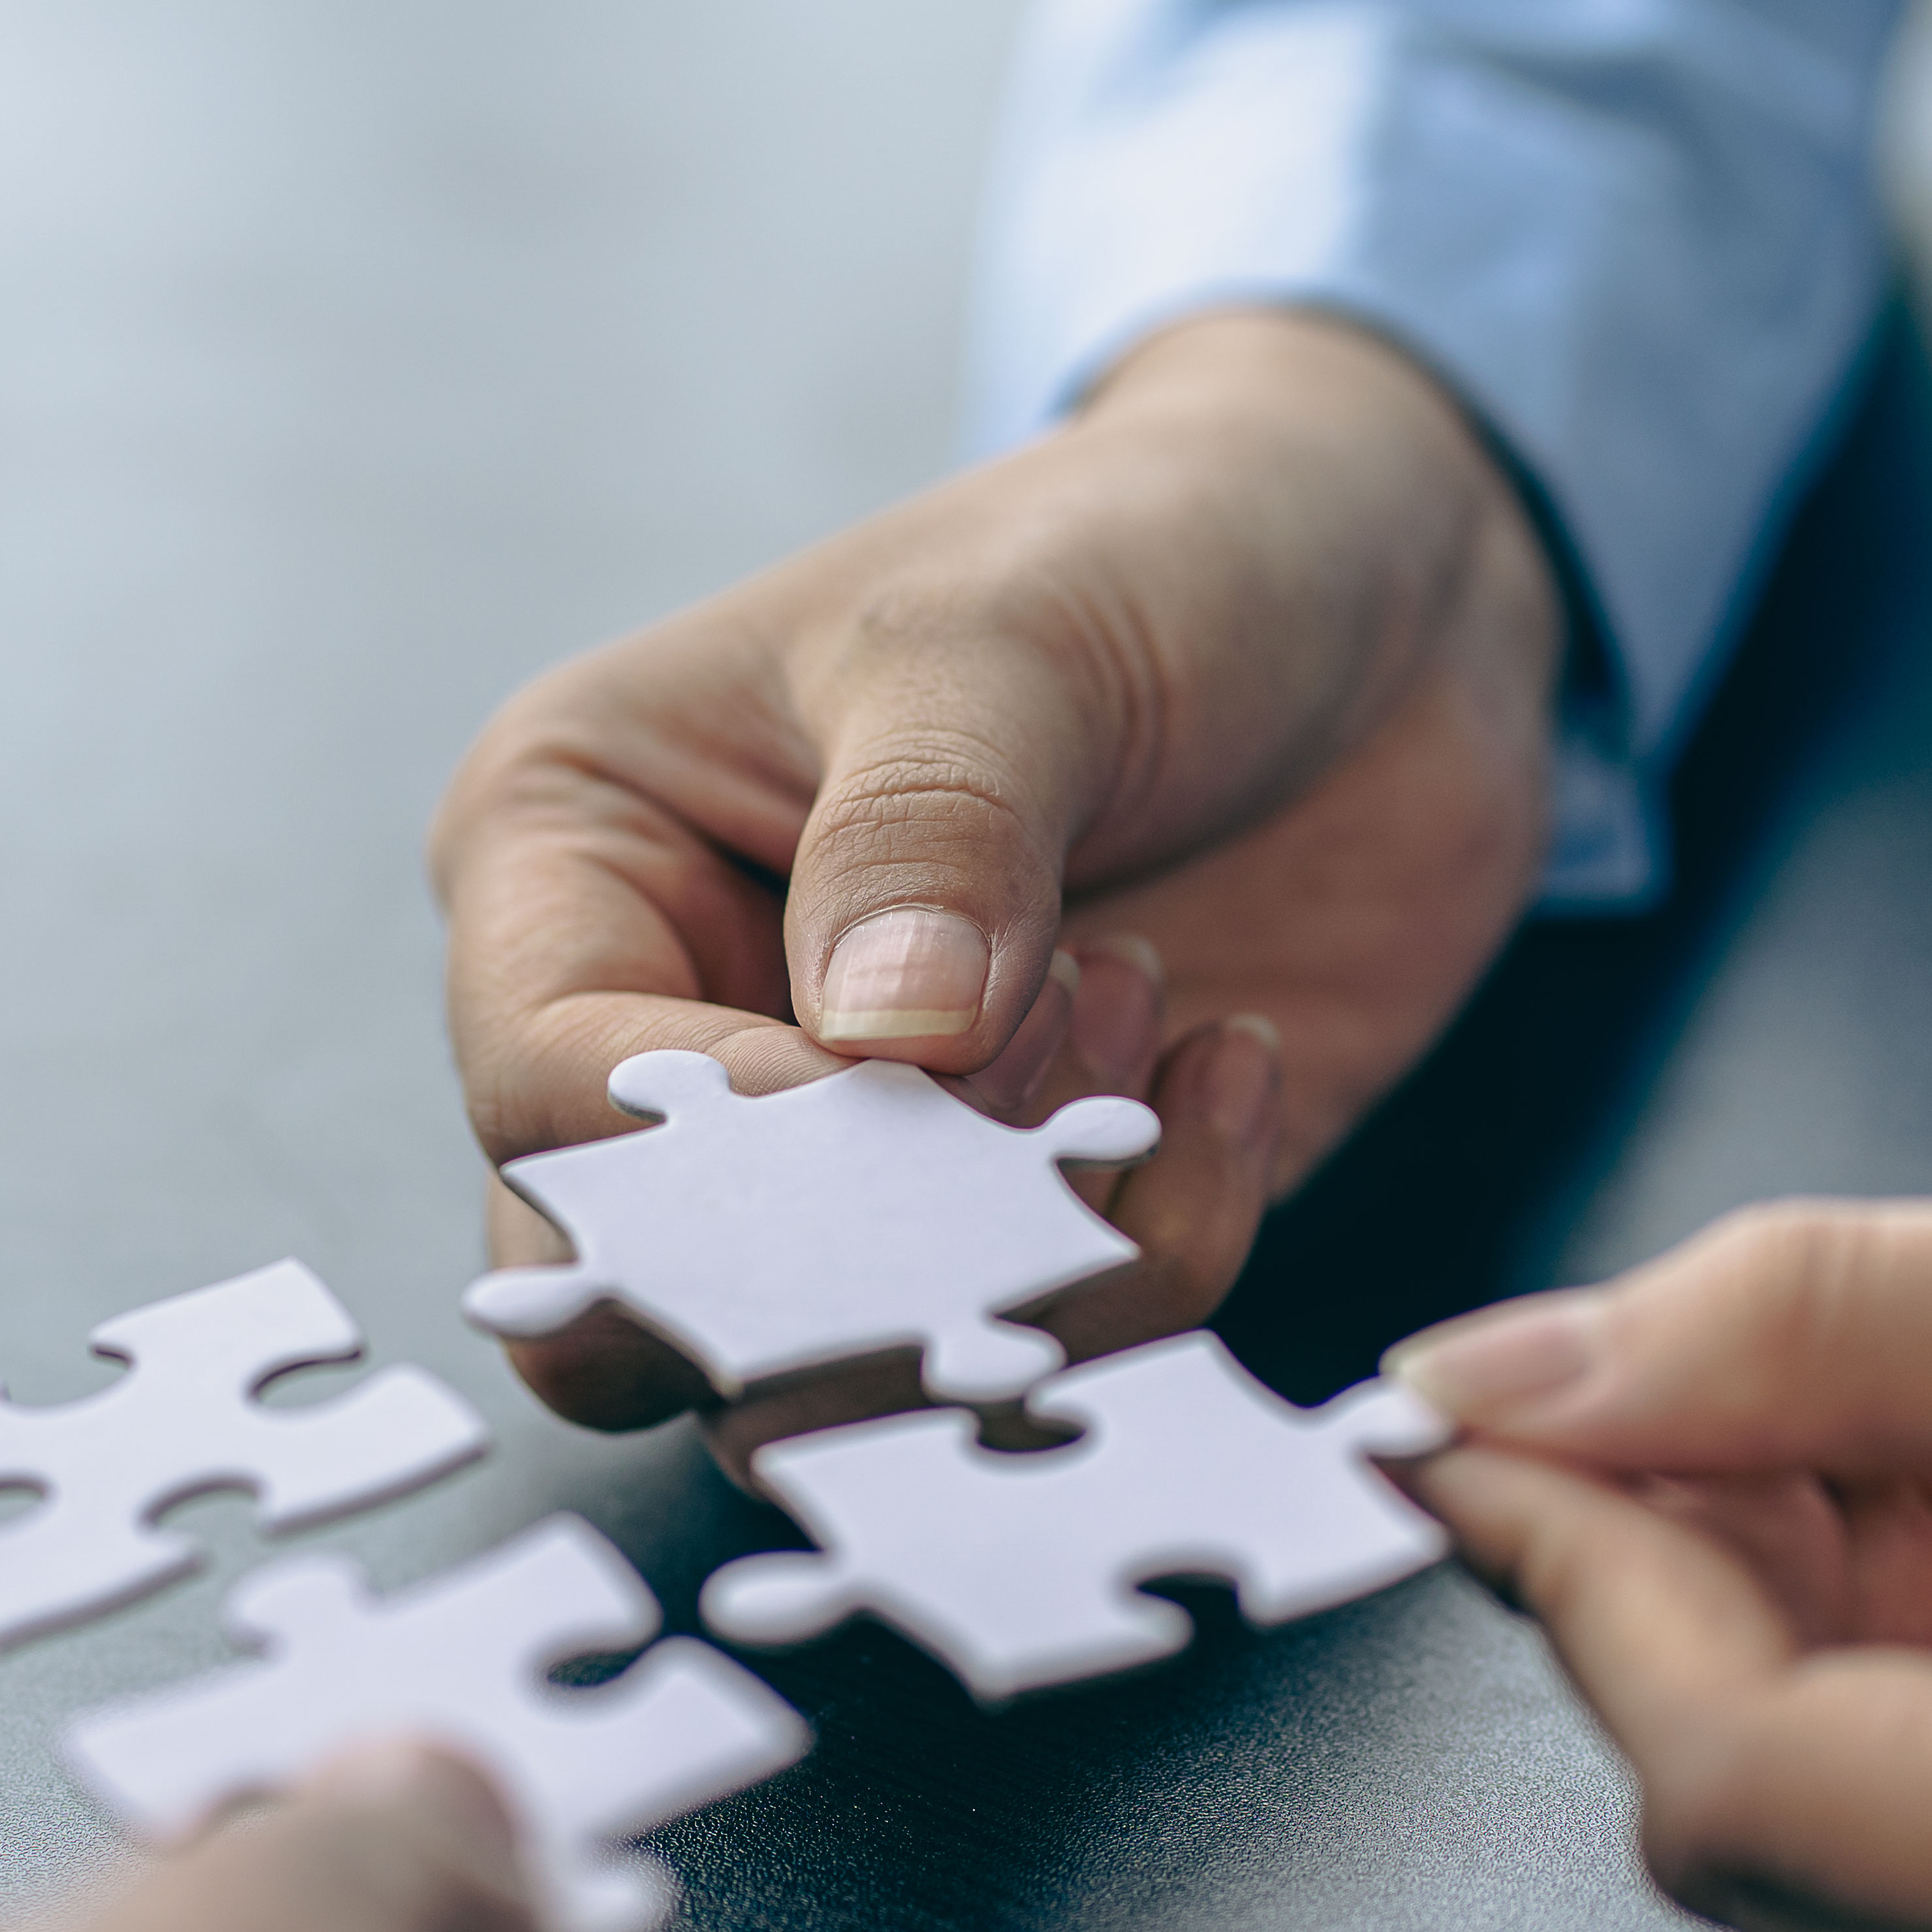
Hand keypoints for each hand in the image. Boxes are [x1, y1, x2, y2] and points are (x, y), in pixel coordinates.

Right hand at [433, 310, 1558, 1431]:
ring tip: (1136, 993)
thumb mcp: (1007, 640)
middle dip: (832, 1284)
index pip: (548, 1095)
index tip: (909, 1082)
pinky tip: (1228, 1058)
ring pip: (841, 1379)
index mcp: (577, 867)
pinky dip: (1164, 1239)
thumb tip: (882, 1042)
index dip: (710, 1145)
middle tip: (1011, 1159)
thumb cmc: (1139, 552)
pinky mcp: (1027, 1228)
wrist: (1383, 582)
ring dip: (1017, 1248)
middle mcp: (678, 1041)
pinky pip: (1053, 1348)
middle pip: (635, 1309)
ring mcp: (852, 1160)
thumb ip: (928, 834)